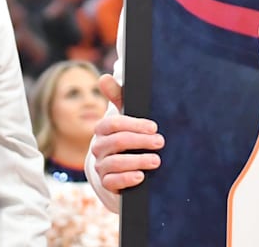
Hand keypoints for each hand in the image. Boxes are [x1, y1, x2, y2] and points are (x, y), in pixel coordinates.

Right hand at [91, 74, 162, 192]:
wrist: (125, 166)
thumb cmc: (128, 135)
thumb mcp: (126, 116)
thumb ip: (117, 96)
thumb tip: (103, 77)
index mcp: (102, 129)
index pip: (113, 123)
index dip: (135, 125)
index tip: (154, 127)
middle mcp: (98, 147)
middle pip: (117, 142)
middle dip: (140, 141)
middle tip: (160, 142)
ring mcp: (101, 166)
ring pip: (115, 162)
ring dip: (138, 161)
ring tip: (156, 160)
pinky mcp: (106, 183)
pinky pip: (112, 182)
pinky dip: (127, 178)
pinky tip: (140, 176)